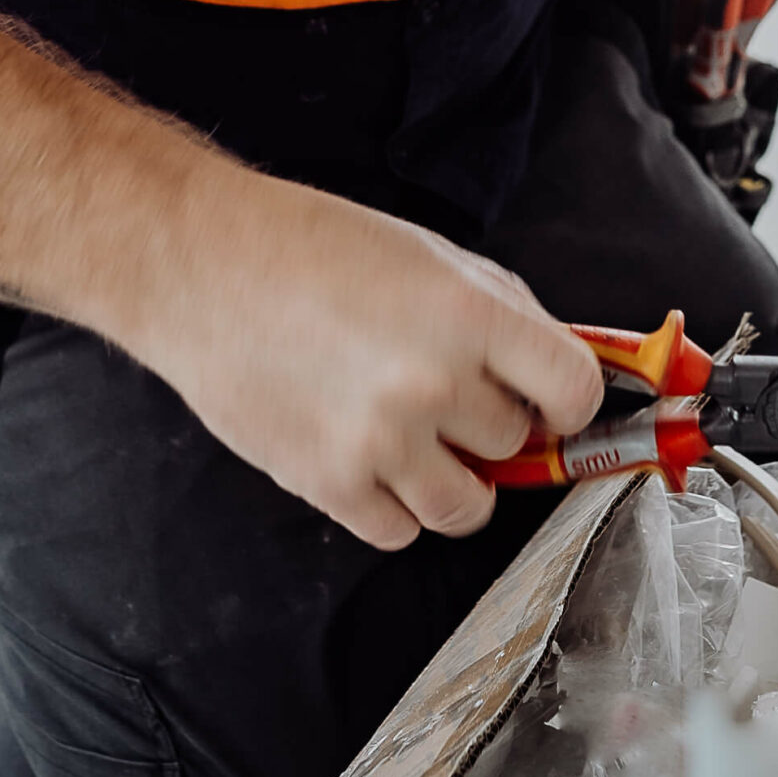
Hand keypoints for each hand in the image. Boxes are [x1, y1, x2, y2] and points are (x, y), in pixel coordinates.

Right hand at [132, 161, 604, 548]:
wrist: (202, 266)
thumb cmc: (313, 246)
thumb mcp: (429, 252)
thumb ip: (501, 310)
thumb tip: (556, 364)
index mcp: (467, 312)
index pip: (574, 388)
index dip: (571, 401)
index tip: (553, 402)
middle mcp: (432, 382)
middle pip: (515, 443)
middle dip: (494, 421)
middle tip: (455, 394)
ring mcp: (381, 441)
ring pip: (468, 506)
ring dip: (457, 477)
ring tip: (423, 438)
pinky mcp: (328, 484)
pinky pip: (400, 530)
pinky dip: (396, 504)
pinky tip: (373, 457)